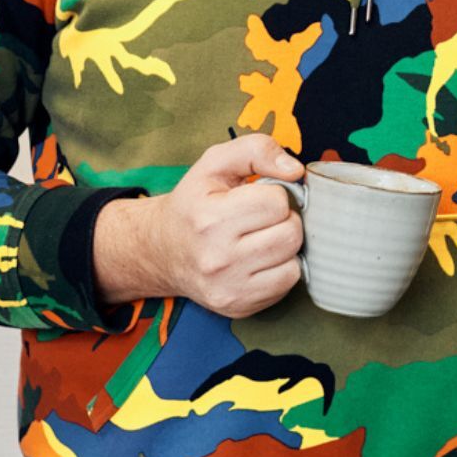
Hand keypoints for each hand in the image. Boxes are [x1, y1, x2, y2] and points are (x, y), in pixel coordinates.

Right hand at [94, 134, 305, 317]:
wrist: (160, 250)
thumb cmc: (195, 202)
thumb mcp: (215, 163)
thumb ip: (257, 150)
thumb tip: (296, 171)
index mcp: (209, 218)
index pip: (277, 202)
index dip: (273, 195)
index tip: (255, 198)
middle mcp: (217, 258)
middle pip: (291, 233)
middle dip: (284, 220)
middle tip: (261, 219)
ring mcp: (228, 287)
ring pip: (294, 260)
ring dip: (285, 245)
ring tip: (261, 238)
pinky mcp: (238, 306)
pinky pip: (288, 283)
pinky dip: (282, 268)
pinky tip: (260, 259)